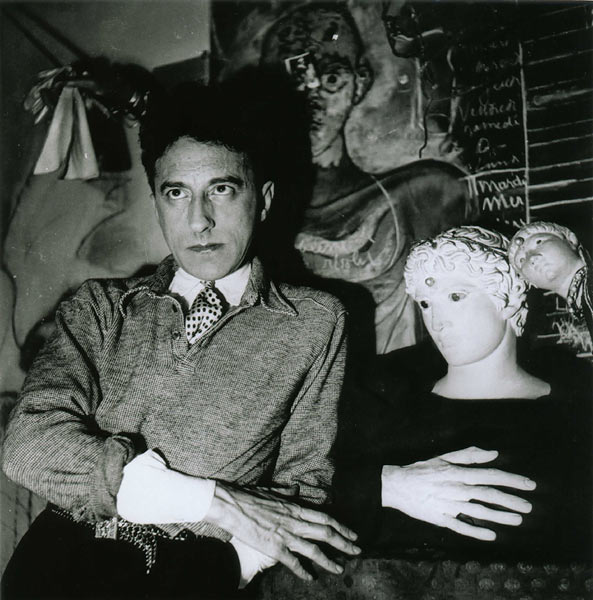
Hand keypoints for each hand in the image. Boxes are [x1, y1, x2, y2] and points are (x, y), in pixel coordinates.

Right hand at [203, 483, 360, 579]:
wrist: (232, 505)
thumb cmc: (250, 496)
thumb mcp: (273, 492)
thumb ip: (286, 495)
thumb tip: (294, 492)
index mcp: (295, 508)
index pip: (325, 518)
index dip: (341, 527)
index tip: (353, 533)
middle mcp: (294, 522)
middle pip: (326, 533)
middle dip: (344, 543)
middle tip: (357, 550)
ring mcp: (285, 536)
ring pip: (314, 550)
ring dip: (329, 561)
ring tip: (340, 569)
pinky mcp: (274, 549)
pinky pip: (293, 562)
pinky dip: (303, 571)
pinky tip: (310, 578)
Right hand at [381, 446, 535, 540]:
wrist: (397, 485)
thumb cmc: (422, 469)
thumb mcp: (444, 457)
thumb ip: (469, 455)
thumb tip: (493, 453)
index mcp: (459, 473)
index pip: (491, 476)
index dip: (512, 480)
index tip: (529, 485)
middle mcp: (457, 489)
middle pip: (489, 495)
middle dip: (511, 500)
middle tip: (529, 506)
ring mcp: (450, 505)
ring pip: (480, 512)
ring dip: (500, 517)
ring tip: (518, 520)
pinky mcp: (441, 519)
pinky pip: (462, 527)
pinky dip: (477, 532)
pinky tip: (492, 535)